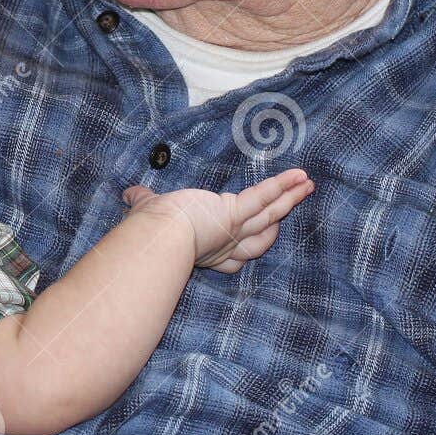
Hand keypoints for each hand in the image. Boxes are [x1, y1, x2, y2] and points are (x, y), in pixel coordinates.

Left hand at [121, 169, 312, 272]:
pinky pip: (263, 199)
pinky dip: (282, 186)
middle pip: (261, 238)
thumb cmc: (149, 229)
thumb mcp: (148, 212)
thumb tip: (128, 194)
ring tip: (307, 185)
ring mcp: (233, 229)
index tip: (256, 238)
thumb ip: (142, 202)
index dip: (246, 248)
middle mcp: (225, 245)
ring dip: (290, 199)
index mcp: (207, 252)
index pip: (234, 257)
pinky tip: (299, 176)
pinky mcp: (234, 213)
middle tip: (293, 206)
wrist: (156, 235)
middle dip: (278, 220)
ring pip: (270, 215)